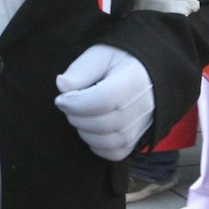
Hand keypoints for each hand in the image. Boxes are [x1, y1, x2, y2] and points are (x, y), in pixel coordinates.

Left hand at [54, 45, 154, 160]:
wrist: (147, 73)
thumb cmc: (121, 61)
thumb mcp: (101, 55)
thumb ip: (81, 70)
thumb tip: (62, 85)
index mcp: (135, 80)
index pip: (104, 100)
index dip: (77, 103)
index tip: (61, 98)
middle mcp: (143, 107)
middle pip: (103, 124)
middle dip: (77, 117)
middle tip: (68, 104)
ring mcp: (142, 126)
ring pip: (108, 142)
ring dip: (84, 131)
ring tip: (79, 115)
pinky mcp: (138, 139)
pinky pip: (115, 153)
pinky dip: (97, 145)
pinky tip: (90, 129)